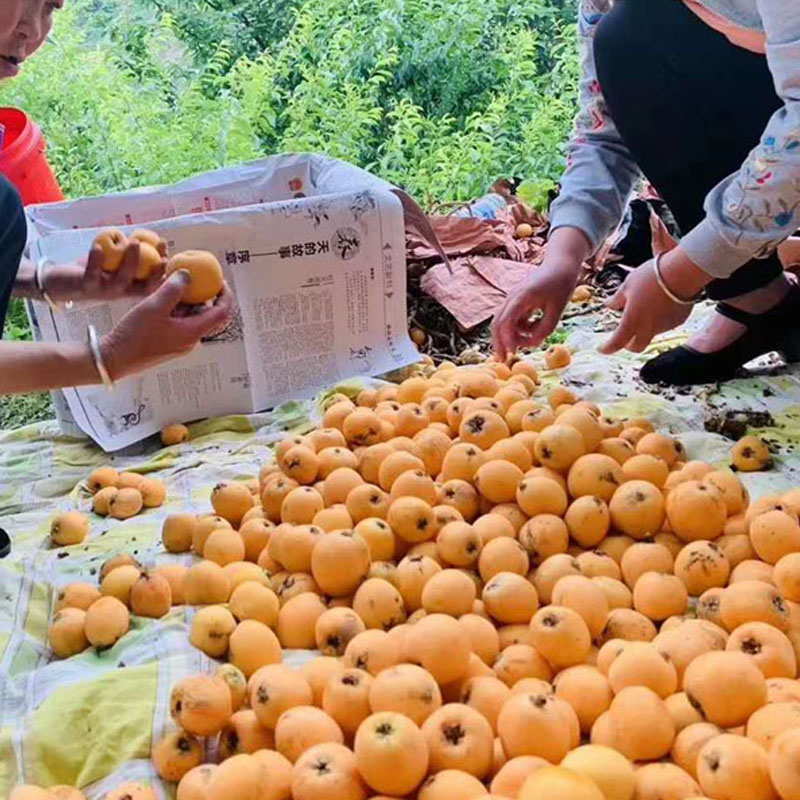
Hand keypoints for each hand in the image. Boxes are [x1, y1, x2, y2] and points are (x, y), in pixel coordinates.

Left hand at [45, 242, 165, 302]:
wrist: (60, 282)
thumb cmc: (91, 271)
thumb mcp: (114, 261)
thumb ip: (129, 253)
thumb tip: (149, 238)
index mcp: (130, 287)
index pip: (153, 283)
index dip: (163, 271)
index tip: (168, 254)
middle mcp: (121, 292)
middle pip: (143, 287)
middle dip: (155, 272)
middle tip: (162, 256)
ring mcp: (104, 291)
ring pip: (121, 281)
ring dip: (130, 261)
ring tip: (134, 242)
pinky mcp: (86, 287)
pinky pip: (92, 275)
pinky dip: (96, 261)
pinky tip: (99, 247)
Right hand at [100, 270, 232, 380]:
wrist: (113, 359)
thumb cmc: (134, 336)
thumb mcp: (154, 306)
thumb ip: (173, 289)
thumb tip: (188, 274)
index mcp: (193, 333)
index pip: (222, 313)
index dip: (225, 295)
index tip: (221, 281)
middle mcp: (190, 340)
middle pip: (206, 313)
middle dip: (202, 294)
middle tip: (194, 277)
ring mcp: (179, 342)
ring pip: (190, 316)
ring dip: (186, 299)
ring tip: (174, 282)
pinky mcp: (167, 342)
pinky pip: (178, 321)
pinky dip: (175, 307)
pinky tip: (162, 295)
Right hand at [492, 260, 580, 359]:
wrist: (560, 264)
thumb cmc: (561, 284)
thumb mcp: (558, 308)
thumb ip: (546, 328)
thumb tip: (533, 343)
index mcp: (522, 296)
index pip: (507, 321)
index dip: (507, 339)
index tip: (512, 355)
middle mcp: (513, 297)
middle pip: (497, 323)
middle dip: (499, 343)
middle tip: (503, 361)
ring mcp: (513, 299)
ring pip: (503, 323)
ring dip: (511, 337)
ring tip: (526, 345)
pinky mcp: (516, 302)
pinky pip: (512, 319)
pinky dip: (518, 330)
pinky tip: (532, 333)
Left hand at [600, 253, 703, 353]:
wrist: (684, 271)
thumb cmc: (653, 276)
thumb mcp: (628, 284)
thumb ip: (617, 298)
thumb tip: (609, 304)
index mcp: (632, 321)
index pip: (617, 343)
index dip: (607, 348)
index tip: (602, 348)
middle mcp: (649, 328)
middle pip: (637, 346)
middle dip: (628, 343)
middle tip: (624, 334)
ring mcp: (665, 326)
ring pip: (651, 334)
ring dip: (644, 328)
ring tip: (645, 307)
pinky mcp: (679, 320)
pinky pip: (665, 325)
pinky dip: (659, 320)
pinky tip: (660, 304)